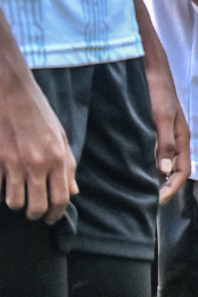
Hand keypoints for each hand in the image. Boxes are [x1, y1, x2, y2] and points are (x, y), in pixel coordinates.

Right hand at [0, 69, 75, 222]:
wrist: (12, 94)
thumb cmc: (39, 114)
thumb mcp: (61, 136)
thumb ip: (67, 165)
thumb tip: (73, 191)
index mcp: (57, 157)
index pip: (61, 198)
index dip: (56, 215)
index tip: (52, 219)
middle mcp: (37, 163)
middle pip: (37, 207)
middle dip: (36, 214)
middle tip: (34, 212)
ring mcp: (13, 164)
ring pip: (14, 203)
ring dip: (16, 204)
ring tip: (18, 197)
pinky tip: (2, 186)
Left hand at [142, 59, 189, 202]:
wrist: (150, 66)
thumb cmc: (158, 91)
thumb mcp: (161, 118)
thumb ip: (164, 144)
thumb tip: (165, 172)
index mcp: (181, 138)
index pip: (182, 171)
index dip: (170, 189)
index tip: (154, 202)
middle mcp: (175, 138)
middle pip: (173, 170)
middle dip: (162, 187)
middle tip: (143, 201)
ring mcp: (165, 133)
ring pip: (163, 162)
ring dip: (154, 177)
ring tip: (136, 190)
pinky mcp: (154, 128)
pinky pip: (153, 152)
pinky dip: (146, 164)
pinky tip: (132, 168)